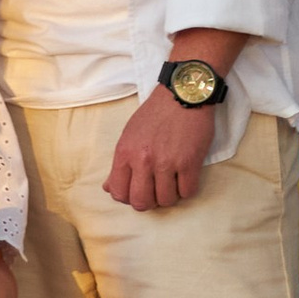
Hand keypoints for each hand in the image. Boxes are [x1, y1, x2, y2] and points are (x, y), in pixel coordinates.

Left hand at [104, 84, 215, 211]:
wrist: (183, 94)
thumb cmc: (155, 114)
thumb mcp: (129, 134)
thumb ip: (120, 163)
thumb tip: (109, 188)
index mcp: (125, 152)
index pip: (119, 193)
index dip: (129, 198)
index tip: (138, 191)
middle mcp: (143, 160)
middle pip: (141, 203)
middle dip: (149, 202)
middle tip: (156, 191)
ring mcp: (167, 162)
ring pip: (166, 201)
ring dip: (170, 196)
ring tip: (172, 182)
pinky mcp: (189, 162)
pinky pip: (187, 192)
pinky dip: (187, 189)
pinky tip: (185, 177)